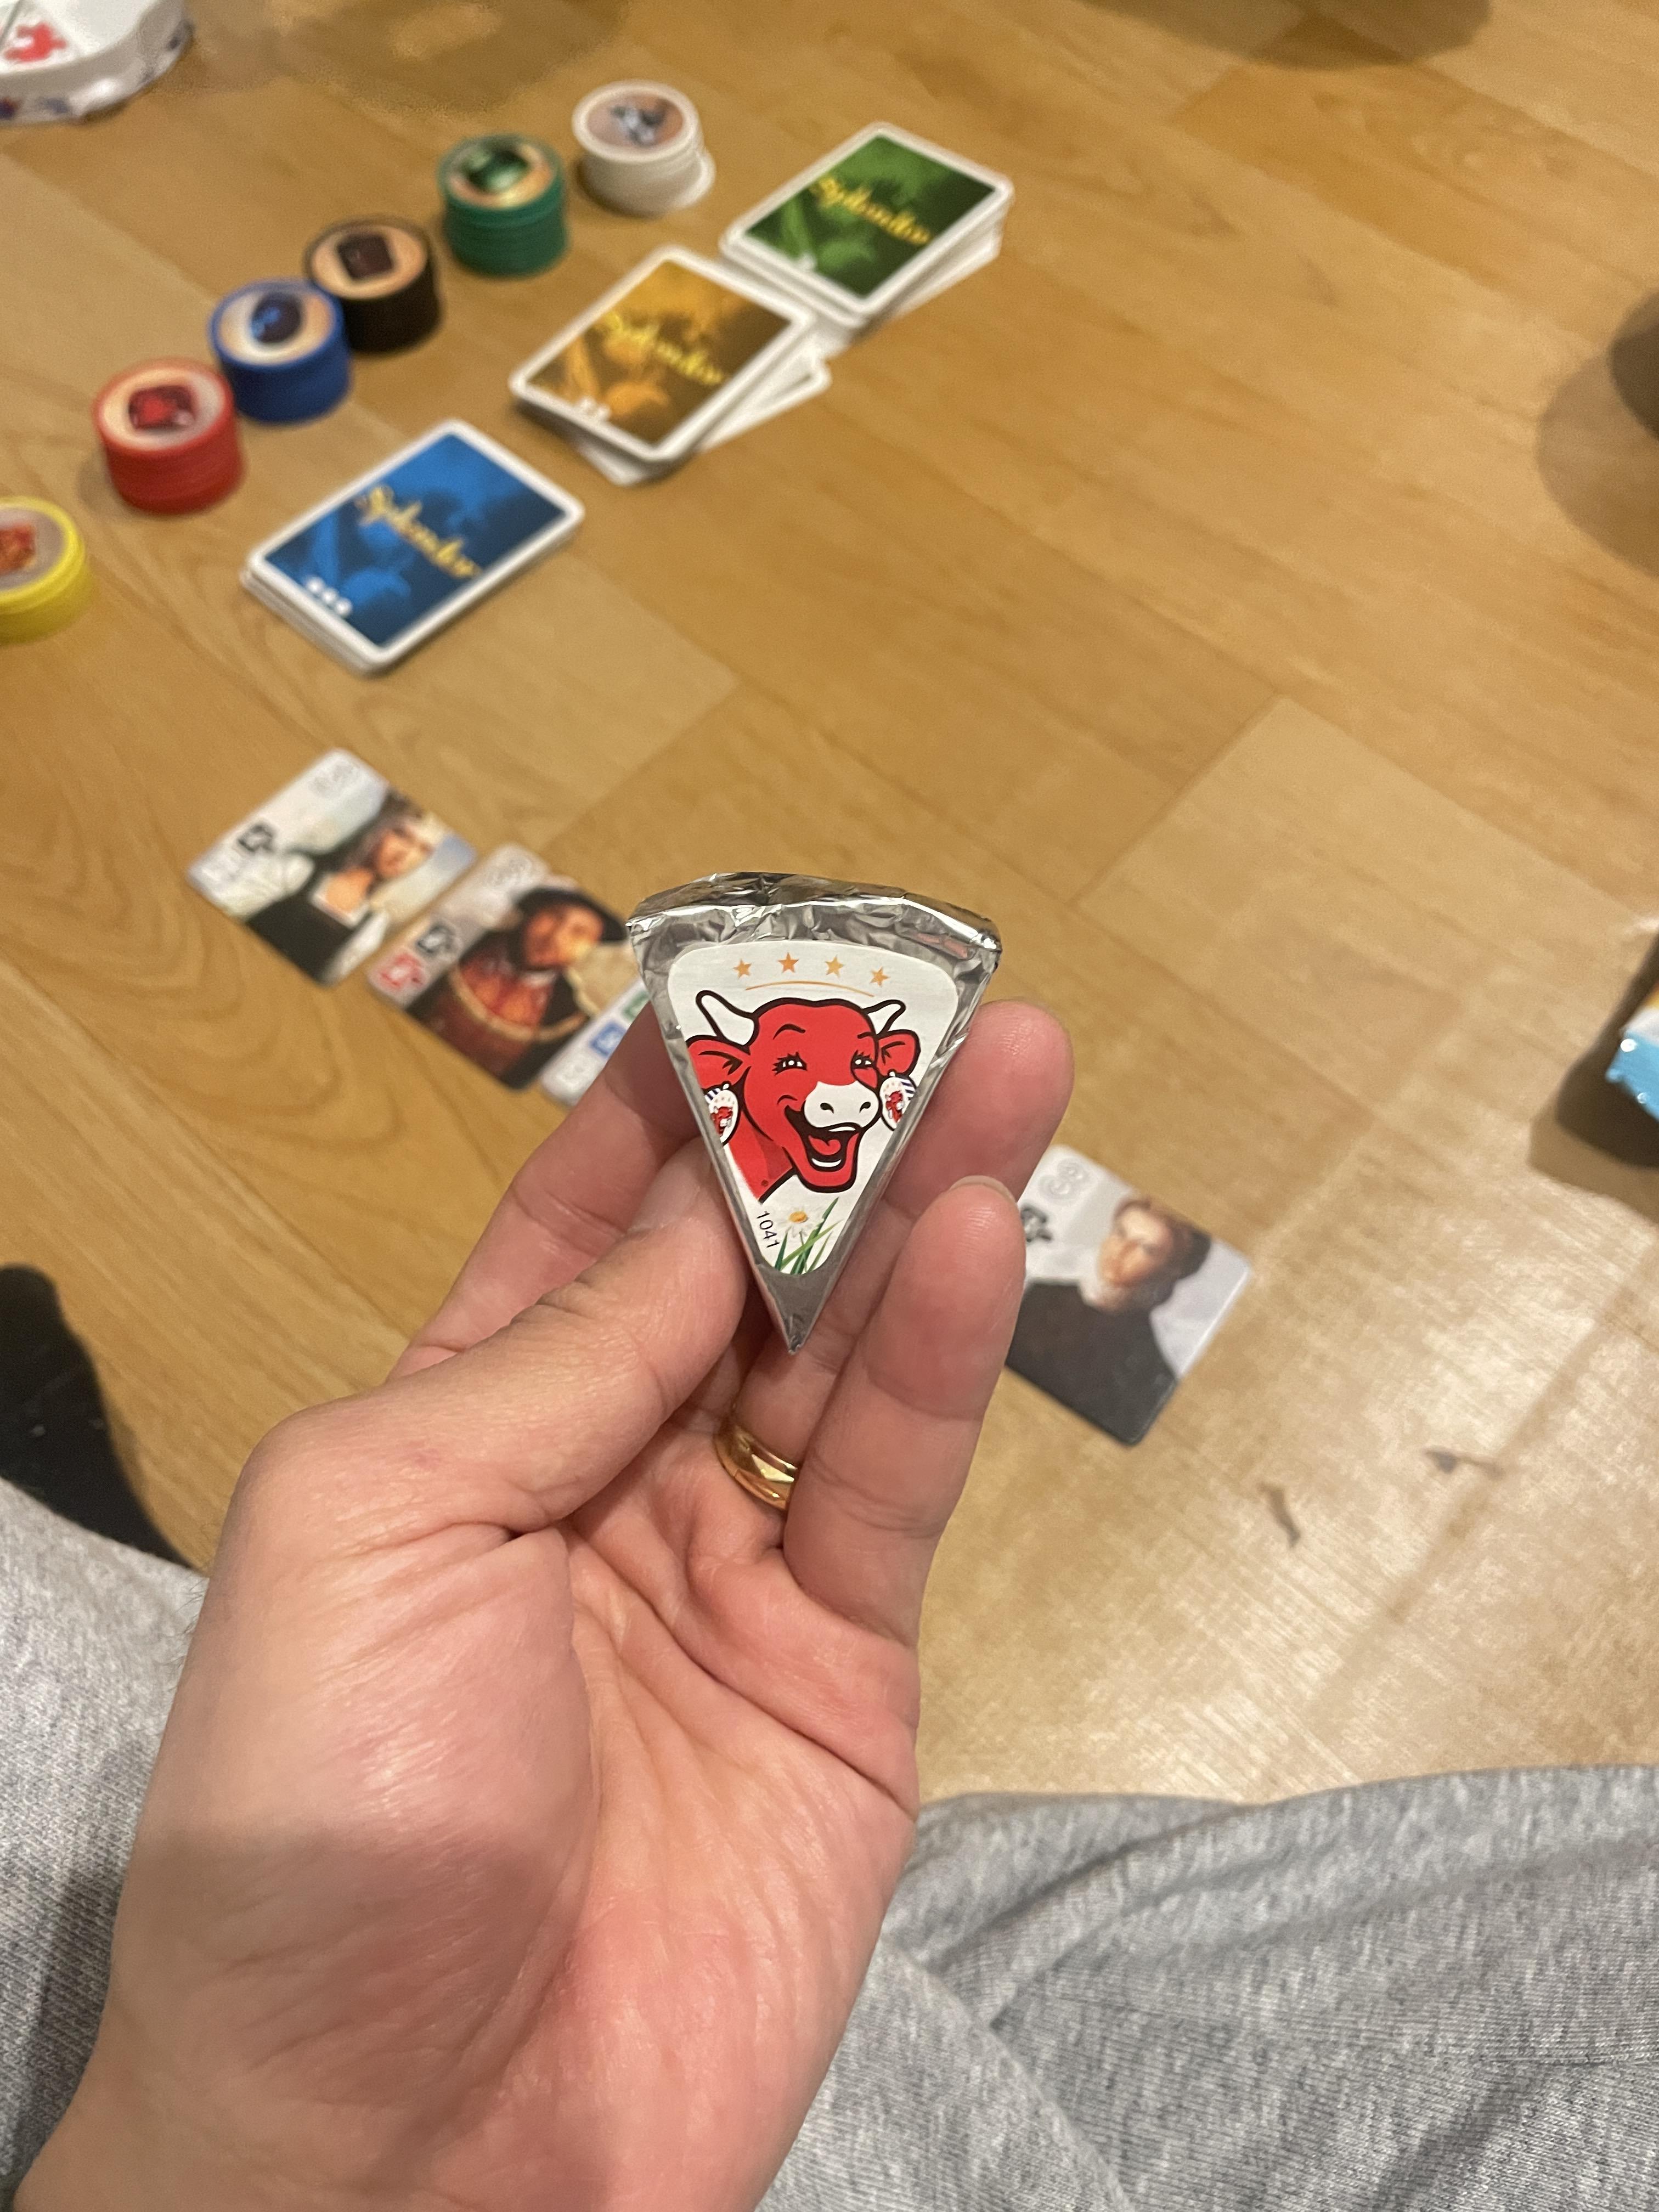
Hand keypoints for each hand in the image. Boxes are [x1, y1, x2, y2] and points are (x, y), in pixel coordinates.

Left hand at [23, 1001, 1070, 2211]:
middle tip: (920, 995)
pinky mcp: (843, 1679)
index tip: (747, 980)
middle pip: (735, 1275)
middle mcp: (597, 1485)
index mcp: (453, 1433)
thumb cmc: (324, 1814)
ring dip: (919, 1210)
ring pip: (841, 1358)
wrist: (413, 2149)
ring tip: (1004, 1063)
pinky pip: (896, 1486)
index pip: (578, 1227)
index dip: (662, 1103)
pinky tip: (975, 1232)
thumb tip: (702, 1218)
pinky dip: (938, 1358)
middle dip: (825, 1134)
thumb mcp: (378, 1522)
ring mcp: (730, 1579)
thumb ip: (558, 1359)